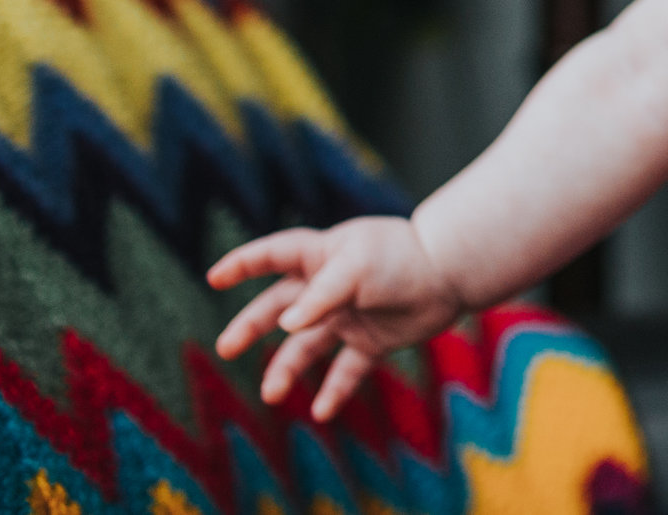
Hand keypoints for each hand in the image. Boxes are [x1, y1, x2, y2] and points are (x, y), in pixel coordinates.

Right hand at [208, 217, 466, 420]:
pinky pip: (347, 370)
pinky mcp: (373, 341)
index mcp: (323, 256)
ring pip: (308, 346)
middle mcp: (331, 288)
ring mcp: (350, 316)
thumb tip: (286, 326)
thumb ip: (319, 295)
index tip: (215, 277)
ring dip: (286, 368)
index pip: (274, 255)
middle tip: (224, 348)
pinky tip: (322, 412)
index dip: (244, 264)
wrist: (452, 274)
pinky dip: (334, 390)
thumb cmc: (401, 258)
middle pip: (279, 308)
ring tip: (272, 393)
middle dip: (251, 326)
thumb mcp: (356, 268)